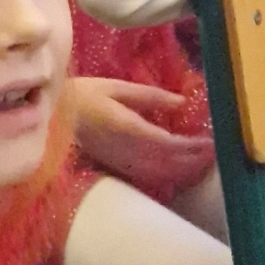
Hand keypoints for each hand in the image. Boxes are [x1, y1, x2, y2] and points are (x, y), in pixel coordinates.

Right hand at [70, 77, 215, 194]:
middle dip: (193, 160)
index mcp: (127, 128)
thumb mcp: (116, 87)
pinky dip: (166, 175)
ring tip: (203, 164)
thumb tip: (181, 102)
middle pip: (168, 162)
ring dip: (183, 171)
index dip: (191, 146)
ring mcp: (120, 162)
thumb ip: (150, 96)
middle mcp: (126, 150)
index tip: (210, 141)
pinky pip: (146, 176)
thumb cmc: (82, 95)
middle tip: (215, 154)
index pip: (167, 143)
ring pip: (159, 173)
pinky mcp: (115, 167)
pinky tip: (179, 171)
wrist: (50, 118)